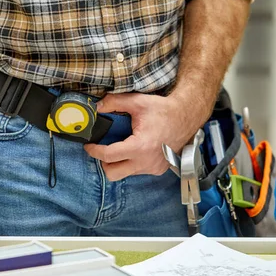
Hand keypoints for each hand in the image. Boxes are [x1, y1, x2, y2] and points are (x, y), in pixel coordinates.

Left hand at [84, 91, 210, 180]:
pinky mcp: (158, 169)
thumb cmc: (163, 110)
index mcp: (140, 147)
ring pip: (125, 173)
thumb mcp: (137, 102)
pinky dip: (132, 163)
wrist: (186, 116)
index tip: (89, 145)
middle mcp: (146, 162)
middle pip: (113, 173)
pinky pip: (137, 171)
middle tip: (103, 150)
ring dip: (118, 163)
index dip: (94, 151)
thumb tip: (97, 107)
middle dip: (104, 162)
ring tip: (120, 148)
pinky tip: (135, 150)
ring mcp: (153, 168)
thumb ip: (114, 102)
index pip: (108, 156)